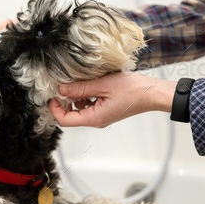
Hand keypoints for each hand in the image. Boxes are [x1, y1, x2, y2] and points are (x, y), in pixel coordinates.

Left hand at [48, 73, 175, 127]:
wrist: (151, 93)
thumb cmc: (132, 90)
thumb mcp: (103, 85)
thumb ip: (80, 88)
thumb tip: (61, 88)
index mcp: (94, 118)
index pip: (65, 121)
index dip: (55, 109)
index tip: (52, 95)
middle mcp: (96, 120)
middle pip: (70, 116)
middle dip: (64, 101)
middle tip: (63, 85)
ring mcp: (100, 115)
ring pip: (79, 109)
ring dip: (74, 97)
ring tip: (78, 83)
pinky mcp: (105, 109)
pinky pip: (88, 105)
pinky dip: (84, 96)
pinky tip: (89, 84)